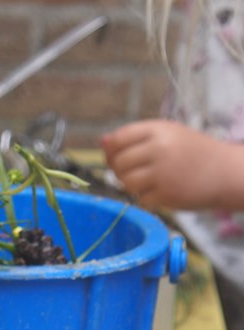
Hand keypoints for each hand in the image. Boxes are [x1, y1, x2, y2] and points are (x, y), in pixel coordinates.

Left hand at [101, 120, 243, 211]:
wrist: (225, 172)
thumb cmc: (193, 153)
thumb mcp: (168, 135)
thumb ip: (136, 138)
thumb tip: (102, 142)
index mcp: (158, 130)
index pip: (118, 139)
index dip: (112, 151)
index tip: (119, 157)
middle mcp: (159, 149)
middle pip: (118, 164)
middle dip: (121, 171)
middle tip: (137, 173)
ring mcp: (162, 173)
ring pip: (126, 183)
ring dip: (132, 186)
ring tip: (148, 183)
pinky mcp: (167, 195)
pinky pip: (140, 200)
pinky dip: (147, 199)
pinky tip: (161, 193)